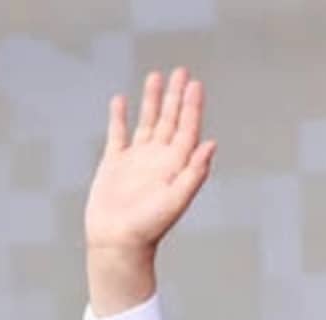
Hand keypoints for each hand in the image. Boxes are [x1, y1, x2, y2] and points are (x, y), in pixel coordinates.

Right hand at [84, 68, 215, 315]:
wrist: (117, 242)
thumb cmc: (149, 226)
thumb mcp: (176, 199)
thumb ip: (194, 172)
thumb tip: (211, 144)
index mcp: (175, 166)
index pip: (187, 129)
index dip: (192, 107)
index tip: (195, 84)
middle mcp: (159, 160)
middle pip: (171, 121)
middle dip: (176, 97)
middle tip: (182, 71)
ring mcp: (136, 160)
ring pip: (147, 122)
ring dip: (152, 100)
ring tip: (156, 77)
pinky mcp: (114, 164)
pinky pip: (118, 134)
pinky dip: (119, 117)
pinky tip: (121, 100)